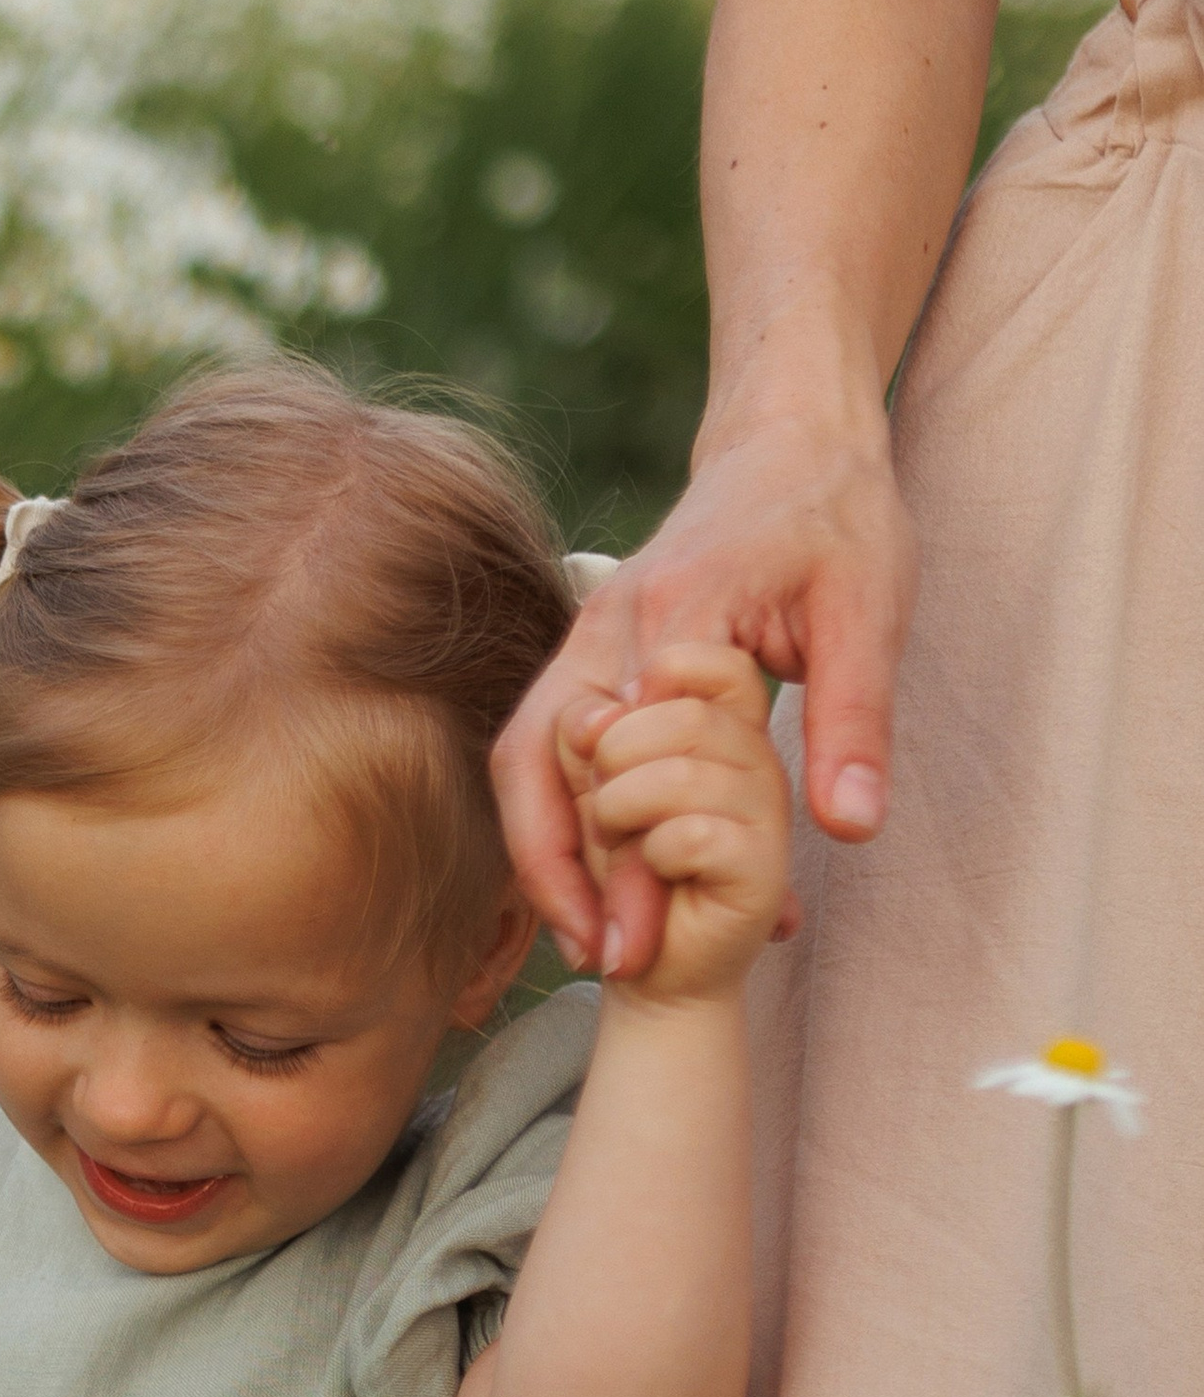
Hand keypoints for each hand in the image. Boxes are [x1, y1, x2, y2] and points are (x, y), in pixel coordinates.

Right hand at [494, 394, 912, 972]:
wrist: (790, 436)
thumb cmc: (839, 516)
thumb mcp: (871, 614)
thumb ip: (856, 724)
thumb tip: (848, 831)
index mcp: (676, 613)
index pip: (631, 754)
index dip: (629, 856)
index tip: (648, 941)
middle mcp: (606, 623)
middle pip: (540, 761)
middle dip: (558, 870)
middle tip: (605, 960)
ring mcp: (585, 634)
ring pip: (524, 756)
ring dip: (543, 853)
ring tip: (588, 940)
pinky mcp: (587, 648)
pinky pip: (543, 744)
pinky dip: (553, 818)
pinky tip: (592, 880)